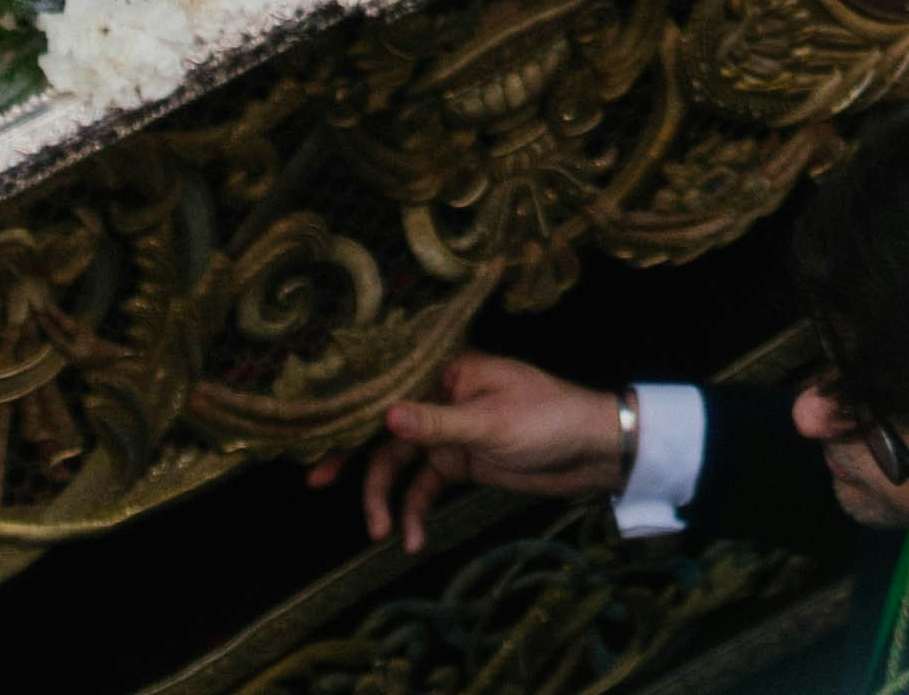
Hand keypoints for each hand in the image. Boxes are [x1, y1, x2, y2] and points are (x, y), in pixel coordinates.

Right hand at [313, 355, 630, 556]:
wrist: (591, 452)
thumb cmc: (547, 420)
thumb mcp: (490, 423)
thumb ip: (436, 423)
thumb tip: (384, 415)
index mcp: (453, 368)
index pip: (393, 383)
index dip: (355, 406)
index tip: (318, 429)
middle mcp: (444, 395)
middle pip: (388, 426)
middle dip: (356, 456)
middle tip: (317, 481)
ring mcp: (450, 431)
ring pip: (401, 463)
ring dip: (386, 498)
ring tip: (380, 532)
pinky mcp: (460, 462)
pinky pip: (424, 489)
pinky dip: (415, 513)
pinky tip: (413, 539)